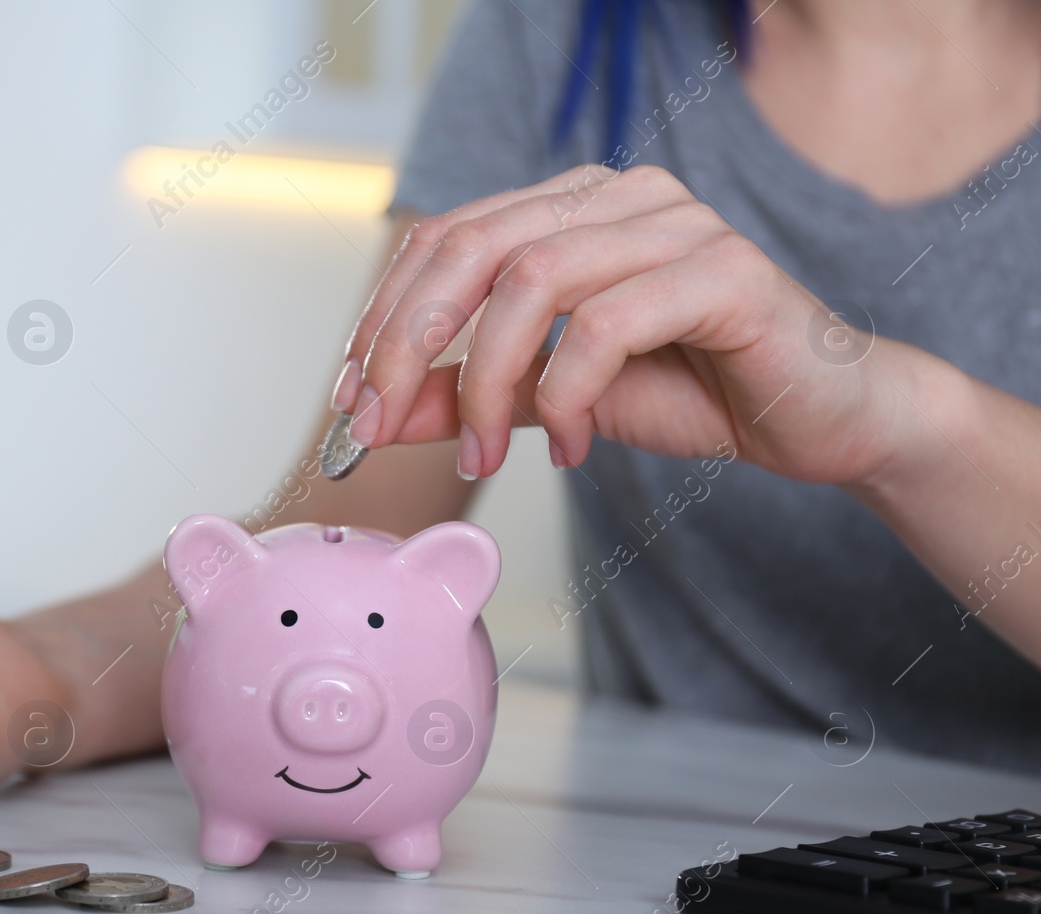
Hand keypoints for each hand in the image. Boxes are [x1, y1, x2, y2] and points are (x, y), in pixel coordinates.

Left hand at [336, 164, 937, 486]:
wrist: (822, 419)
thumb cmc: (695, 390)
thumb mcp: (552, 397)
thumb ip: (469, 394)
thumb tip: (376, 412)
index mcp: (571, 207)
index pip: (446, 238)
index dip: (385, 315)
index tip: (353, 398)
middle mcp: (618, 196)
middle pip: (473, 248)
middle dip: (408, 344)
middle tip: (380, 426)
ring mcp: (675, 223)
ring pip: (532, 278)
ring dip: (486, 380)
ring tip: (485, 456)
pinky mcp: (725, 271)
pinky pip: (607, 323)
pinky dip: (567, 394)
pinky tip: (569, 448)